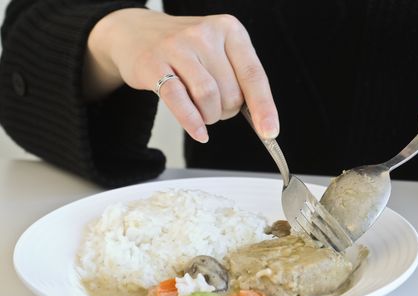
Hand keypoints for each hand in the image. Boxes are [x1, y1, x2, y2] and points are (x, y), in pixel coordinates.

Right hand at [84, 8, 278, 142]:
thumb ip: (239, 78)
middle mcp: (205, 33)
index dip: (264, 107)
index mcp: (229, 30)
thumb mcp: (218, 52)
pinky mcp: (154, 64)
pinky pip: (179, 101)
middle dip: (227, 110)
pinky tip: (198, 131)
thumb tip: (261, 119)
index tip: (270, 131)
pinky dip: (192, 122)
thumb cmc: (184, 49)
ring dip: (210, 117)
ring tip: (203, 113)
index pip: (254, 75)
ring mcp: (178, 47)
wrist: (135, 32)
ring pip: (208, 98)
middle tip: (216, 107)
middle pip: (231, 92)